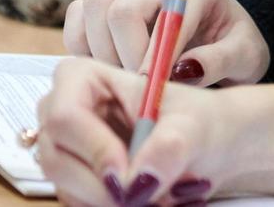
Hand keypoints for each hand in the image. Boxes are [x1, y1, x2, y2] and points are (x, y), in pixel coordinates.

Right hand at [36, 58, 234, 206]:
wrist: (217, 145)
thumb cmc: (203, 121)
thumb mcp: (195, 125)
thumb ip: (170, 146)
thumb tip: (138, 179)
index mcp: (85, 79)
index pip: (65, 116)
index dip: (94, 149)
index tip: (127, 175)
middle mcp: (66, 112)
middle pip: (56, 159)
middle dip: (106, 186)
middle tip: (151, 194)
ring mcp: (68, 149)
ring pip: (68, 189)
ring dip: (116, 201)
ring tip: (163, 191)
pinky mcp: (77, 181)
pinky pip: (80, 205)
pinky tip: (150, 197)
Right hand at [63, 0, 269, 87]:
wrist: (226, 41)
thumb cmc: (237, 48)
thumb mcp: (246, 57)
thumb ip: (219, 62)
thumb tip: (182, 70)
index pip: (161, 14)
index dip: (151, 56)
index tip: (150, 88)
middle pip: (115, 6)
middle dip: (122, 55)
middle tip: (140, 86)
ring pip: (92, 10)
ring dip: (100, 52)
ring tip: (127, 79)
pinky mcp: (107, 8)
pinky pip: (78, 20)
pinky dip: (84, 48)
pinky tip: (109, 69)